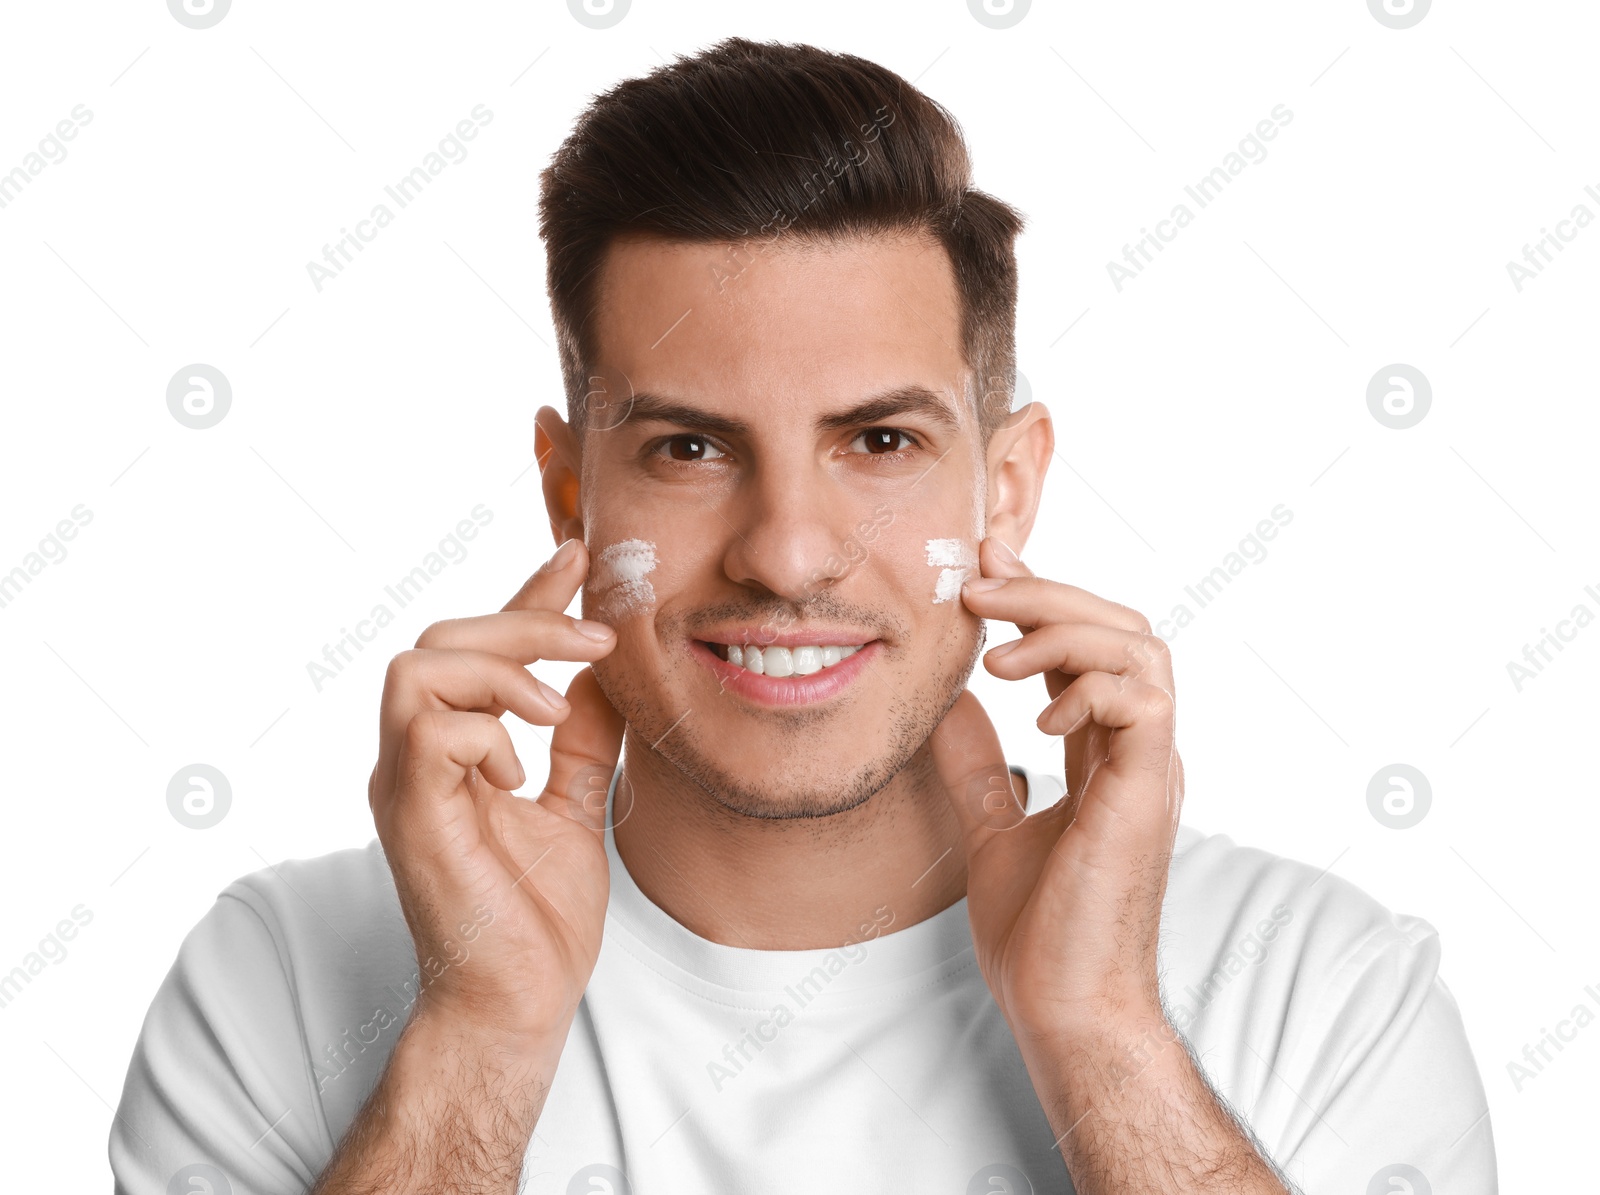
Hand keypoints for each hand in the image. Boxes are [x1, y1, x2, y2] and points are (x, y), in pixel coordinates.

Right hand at [368, 538, 624, 1046]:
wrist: (519, 999)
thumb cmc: (536, 917)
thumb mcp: (574, 806)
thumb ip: (580, 741)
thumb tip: (603, 677)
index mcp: (452, 753)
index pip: (480, 649)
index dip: (527, 598)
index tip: (578, 558)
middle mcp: (416, 758)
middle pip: (440, 638)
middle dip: (523, 621)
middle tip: (595, 639)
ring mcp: (404, 783)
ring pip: (418, 666)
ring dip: (499, 669)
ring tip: (552, 707)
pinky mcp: (408, 813)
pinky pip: (427, 728)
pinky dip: (484, 730)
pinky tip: (519, 771)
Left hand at [930, 535, 1183, 1046]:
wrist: (1062, 1006)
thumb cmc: (1039, 932)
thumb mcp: (990, 824)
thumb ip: (977, 763)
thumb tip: (945, 703)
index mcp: (1108, 753)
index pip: (1087, 644)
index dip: (1041, 592)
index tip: (986, 560)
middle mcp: (1139, 750)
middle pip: (1121, 627)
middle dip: (1049, 591)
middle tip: (978, 585)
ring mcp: (1151, 768)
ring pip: (1141, 648)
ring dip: (1064, 629)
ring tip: (1000, 656)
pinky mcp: (1149, 792)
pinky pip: (1145, 703)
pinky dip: (1091, 687)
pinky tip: (1039, 714)